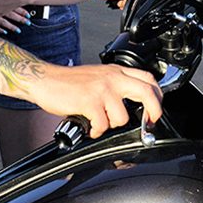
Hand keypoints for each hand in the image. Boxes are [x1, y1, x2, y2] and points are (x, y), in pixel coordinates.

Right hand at [29, 64, 162, 138]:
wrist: (45, 80)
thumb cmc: (68, 82)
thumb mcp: (98, 76)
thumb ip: (116, 85)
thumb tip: (133, 104)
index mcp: (115, 71)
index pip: (148, 79)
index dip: (158, 96)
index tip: (155, 110)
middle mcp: (111, 77)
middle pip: (147, 92)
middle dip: (154, 111)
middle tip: (149, 123)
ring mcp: (101, 89)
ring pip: (122, 116)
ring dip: (111, 125)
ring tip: (100, 122)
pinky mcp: (89, 101)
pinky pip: (102, 125)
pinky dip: (96, 130)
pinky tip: (89, 126)